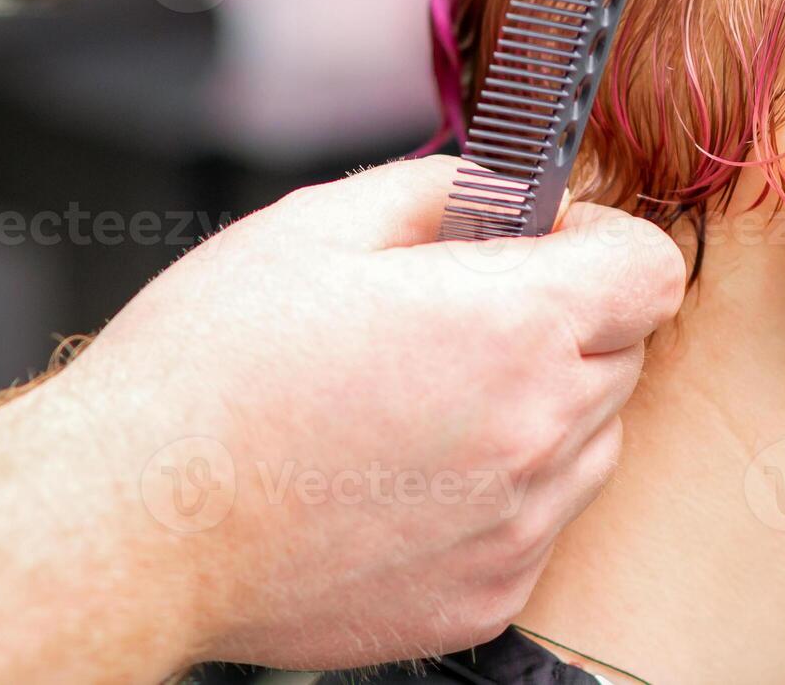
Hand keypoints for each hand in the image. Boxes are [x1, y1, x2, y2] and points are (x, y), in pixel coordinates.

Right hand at [34, 155, 684, 669]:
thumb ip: (444, 189)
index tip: (546, 243)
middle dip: (566, 321)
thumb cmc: (205, 375)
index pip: (652, 270)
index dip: (601, 241)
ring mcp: (515, 529)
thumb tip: (510, 186)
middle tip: (457, 319)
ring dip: (540, 410)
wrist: (133, 525)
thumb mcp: (317, 224)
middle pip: (626, 354)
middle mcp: (536, 435)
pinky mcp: (484, 598)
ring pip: (592, 444)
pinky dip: (499, 495)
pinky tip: (402, 475)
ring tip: (421, 403)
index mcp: (510, 326)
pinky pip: (539, 524)